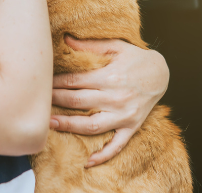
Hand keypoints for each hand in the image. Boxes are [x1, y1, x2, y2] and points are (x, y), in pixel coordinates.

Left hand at [49, 36, 168, 166]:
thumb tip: (66, 40)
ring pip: (92, 126)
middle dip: (56, 101)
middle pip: (79, 102)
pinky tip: (87, 161)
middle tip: (39, 102)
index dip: (56, 83)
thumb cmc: (136, 58)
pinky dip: (103, 155)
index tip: (42, 83)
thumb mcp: (116, 46)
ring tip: (51, 124)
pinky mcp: (132, 126)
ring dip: (70, 126)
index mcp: (110, 76)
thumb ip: (91, 46)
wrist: (162, 72)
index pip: (75, 81)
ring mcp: (124, 114)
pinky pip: (117, 145)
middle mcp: (116, 97)